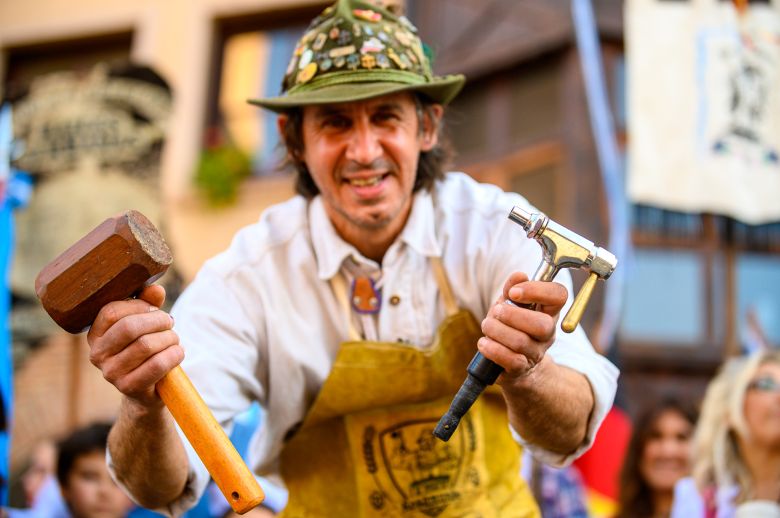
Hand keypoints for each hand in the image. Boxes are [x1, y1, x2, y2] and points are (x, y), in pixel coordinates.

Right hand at [87, 285, 182, 407]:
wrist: (149, 387)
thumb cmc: (145, 347)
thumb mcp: (145, 323)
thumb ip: (148, 302)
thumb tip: (156, 289)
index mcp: (96, 334)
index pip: (111, 312)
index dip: (139, 305)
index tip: (154, 309)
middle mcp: (97, 354)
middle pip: (129, 327)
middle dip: (158, 320)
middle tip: (170, 322)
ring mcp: (111, 373)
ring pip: (146, 345)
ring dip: (169, 338)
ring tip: (174, 339)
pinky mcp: (128, 387)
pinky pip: (156, 365)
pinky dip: (174, 354)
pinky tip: (178, 352)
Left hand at [478, 272, 567, 379]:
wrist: (512, 362)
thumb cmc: (511, 325)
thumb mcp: (510, 303)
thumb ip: (513, 288)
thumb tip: (519, 275)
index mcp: (549, 311)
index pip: (559, 295)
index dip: (537, 291)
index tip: (513, 293)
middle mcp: (548, 332)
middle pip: (542, 324)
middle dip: (513, 315)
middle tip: (496, 311)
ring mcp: (536, 352)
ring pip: (521, 342)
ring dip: (497, 330)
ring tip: (486, 325)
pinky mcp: (521, 369)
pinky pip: (511, 360)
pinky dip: (493, 349)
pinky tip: (484, 343)